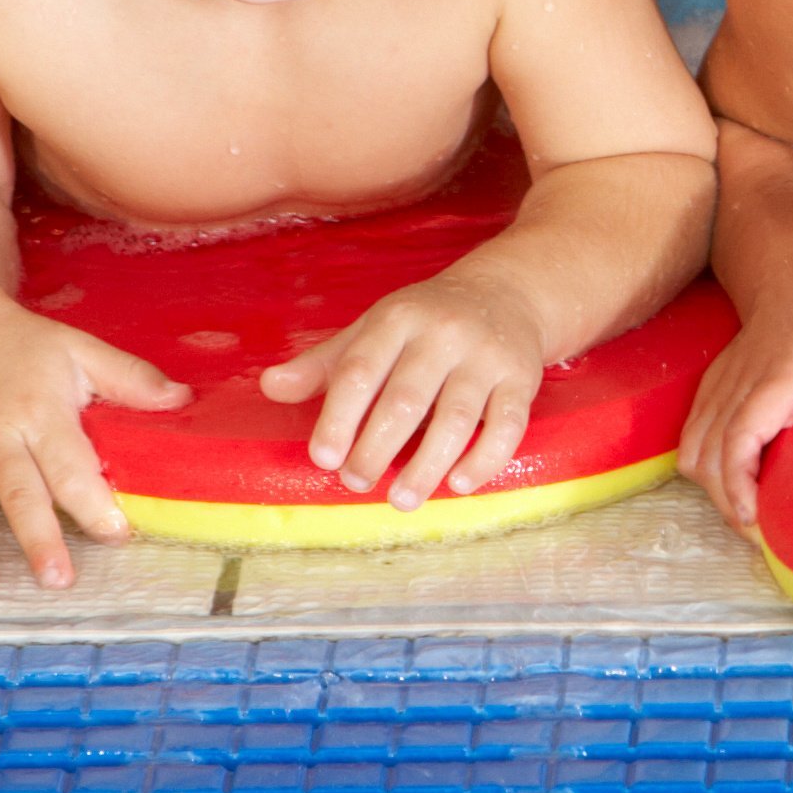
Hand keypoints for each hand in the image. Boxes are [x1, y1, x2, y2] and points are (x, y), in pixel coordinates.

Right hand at [0, 289, 193, 590]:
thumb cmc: (24, 342)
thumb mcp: (81, 349)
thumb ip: (130, 378)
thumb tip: (183, 399)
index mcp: (42, 414)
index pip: (71, 466)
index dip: (94, 501)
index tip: (117, 532)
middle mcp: (0, 440)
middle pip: (21, 494)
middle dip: (38, 537)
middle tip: (56, 578)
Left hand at [259, 274, 551, 507]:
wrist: (506, 293)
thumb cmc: (425, 323)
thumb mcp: (372, 331)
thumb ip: (323, 364)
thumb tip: (270, 386)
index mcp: (397, 319)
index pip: (360, 370)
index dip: (339, 418)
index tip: (324, 458)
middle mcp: (443, 334)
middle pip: (405, 400)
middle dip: (376, 448)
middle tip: (356, 482)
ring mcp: (486, 356)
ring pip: (455, 418)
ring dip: (426, 465)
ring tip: (400, 499)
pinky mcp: (522, 379)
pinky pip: (507, 426)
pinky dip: (484, 459)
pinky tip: (458, 484)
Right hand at [684, 263, 792, 530]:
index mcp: (771, 382)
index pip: (737, 443)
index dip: (738, 488)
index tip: (755, 521)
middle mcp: (736, 388)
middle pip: (708, 457)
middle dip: (727, 503)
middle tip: (763, 534)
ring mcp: (720, 387)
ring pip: (693, 450)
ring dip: (714, 487)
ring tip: (749, 514)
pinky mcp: (716, 388)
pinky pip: (693, 435)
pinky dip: (705, 465)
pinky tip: (734, 480)